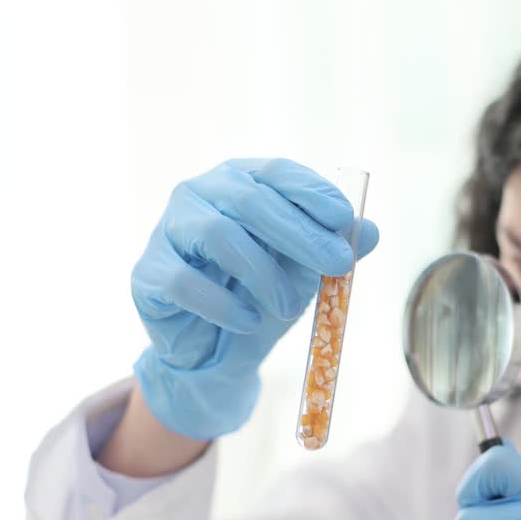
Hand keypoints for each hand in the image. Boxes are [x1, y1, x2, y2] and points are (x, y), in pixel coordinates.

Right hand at [130, 158, 377, 439]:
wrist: (212, 348)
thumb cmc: (258, 295)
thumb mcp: (304, 271)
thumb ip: (333, 248)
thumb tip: (372, 232)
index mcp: (240, 180)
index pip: (277, 172)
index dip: (312, 192)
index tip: (344, 221)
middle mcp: (200, 192)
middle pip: (251, 199)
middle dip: (301, 234)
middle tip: (338, 265)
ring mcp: (167, 229)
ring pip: (218, 234)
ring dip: (264, 274)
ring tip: (290, 307)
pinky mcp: (148, 273)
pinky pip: (185, 282)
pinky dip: (224, 305)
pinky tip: (249, 321)